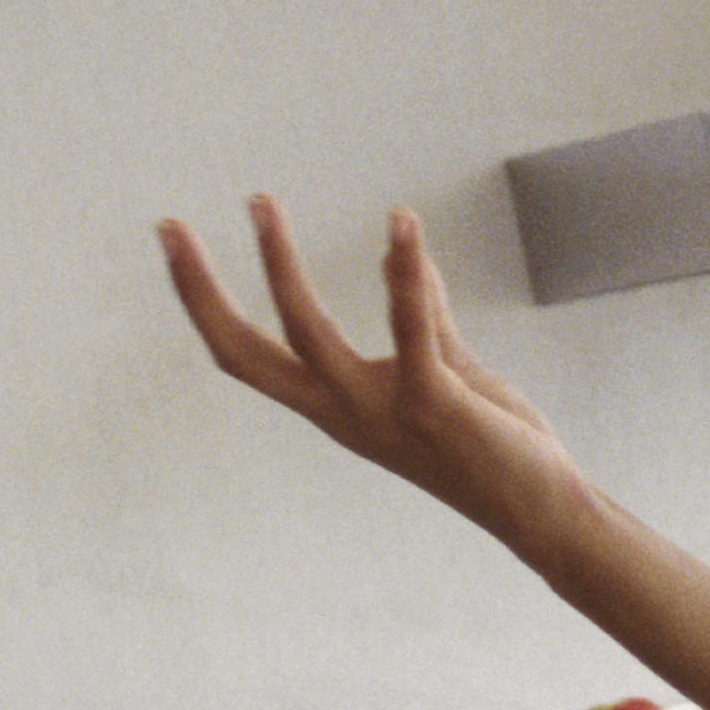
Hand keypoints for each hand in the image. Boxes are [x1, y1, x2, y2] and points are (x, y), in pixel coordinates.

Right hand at [159, 198, 593, 557]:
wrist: (539, 506)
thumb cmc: (488, 440)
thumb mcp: (442, 366)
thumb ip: (420, 310)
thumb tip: (398, 247)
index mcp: (334, 405)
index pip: (247, 355)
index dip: (204, 304)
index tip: (176, 245)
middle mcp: (342, 411)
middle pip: (244, 352)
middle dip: (201, 290)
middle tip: (170, 227)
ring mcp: (380, 411)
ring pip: (305, 332)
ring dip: (278, 263)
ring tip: (259, 203)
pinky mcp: (431, 403)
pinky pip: (407, 328)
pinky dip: (403, 271)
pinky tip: (401, 222)